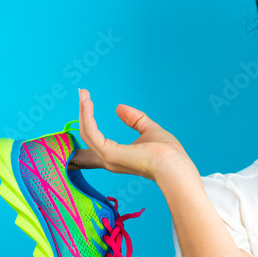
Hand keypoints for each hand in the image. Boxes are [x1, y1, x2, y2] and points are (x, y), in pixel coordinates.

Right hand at [69, 88, 187, 179]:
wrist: (174, 163)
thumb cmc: (167, 152)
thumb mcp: (149, 130)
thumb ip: (135, 120)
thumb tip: (119, 107)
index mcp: (118, 156)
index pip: (95, 143)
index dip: (87, 123)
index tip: (85, 104)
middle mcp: (108, 160)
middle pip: (87, 135)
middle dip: (83, 113)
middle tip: (83, 93)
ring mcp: (107, 158)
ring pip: (86, 132)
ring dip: (83, 111)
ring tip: (84, 94)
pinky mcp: (109, 154)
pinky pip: (91, 132)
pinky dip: (87, 116)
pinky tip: (88, 103)